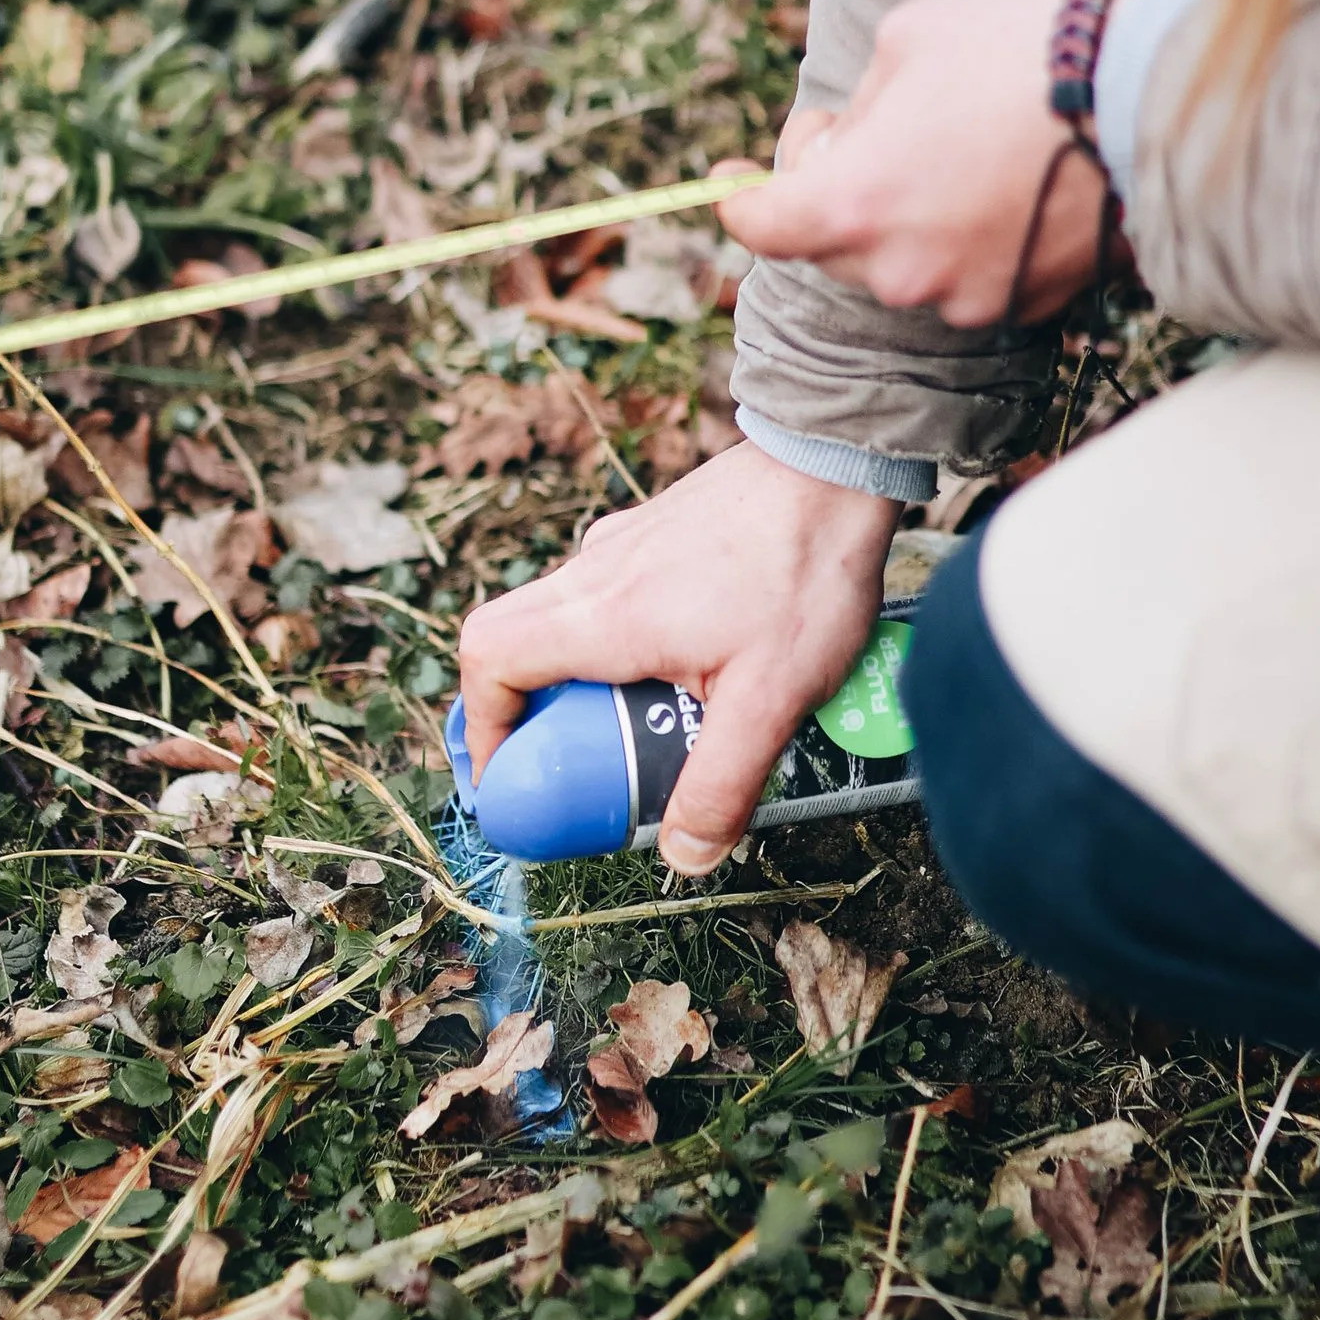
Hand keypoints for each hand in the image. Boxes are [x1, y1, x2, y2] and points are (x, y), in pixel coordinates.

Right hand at [457, 442, 898, 873]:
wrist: (836, 462)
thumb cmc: (804, 569)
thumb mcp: (771, 698)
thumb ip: (722, 782)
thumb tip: (685, 857)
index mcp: (599, 615)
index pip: (487, 660)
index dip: (483, 724)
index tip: (513, 772)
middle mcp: (593, 572)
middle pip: (510, 640)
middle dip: (530, 711)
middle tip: (581, 760)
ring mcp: (621, 545)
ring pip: (562, 618)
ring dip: (584, 676)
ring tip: (651, 717)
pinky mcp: (654, 532)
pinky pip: (607, 594)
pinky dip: (620, 640)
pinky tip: (694, 659)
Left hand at [719, 0, 1107, 327]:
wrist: (1150, 96)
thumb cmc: (1023, 49)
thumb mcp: (909, 35)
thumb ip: (858, 101)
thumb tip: (851, 136)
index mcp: (854, 203)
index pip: (761, 225)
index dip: (736, 200)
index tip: (724, 181)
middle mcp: (900, 270)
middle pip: (834, 242)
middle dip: (843, 186)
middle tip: (888, 123)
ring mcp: (966, 297)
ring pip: (906, 259)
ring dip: (914, 213)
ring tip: (972, 142)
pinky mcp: (1027, 305)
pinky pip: (971, 274)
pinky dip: (975, 236)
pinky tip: (1015, 178)